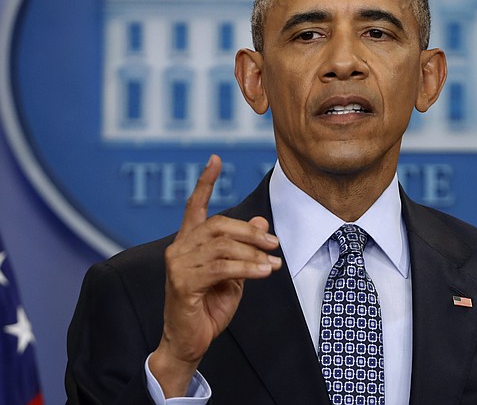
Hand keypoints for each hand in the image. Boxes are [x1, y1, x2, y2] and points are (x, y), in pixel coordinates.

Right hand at [149, 154, 281, 396]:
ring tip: (274, 262)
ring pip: (223, 247)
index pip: (194, 205)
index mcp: (188, 242)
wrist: (190, 341)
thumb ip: (244, 247)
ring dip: (254, 253)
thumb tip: (260, 220)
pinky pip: (221, 268)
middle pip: (219, 226)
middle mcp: (179, 248)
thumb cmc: (210, 306)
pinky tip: (264, 272)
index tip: (215, 159)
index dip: (205, 181)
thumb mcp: (234, 272)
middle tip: (275, 243)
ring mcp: (178, 265)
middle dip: (251, 233)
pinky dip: (247, 268)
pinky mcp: (182, 283)